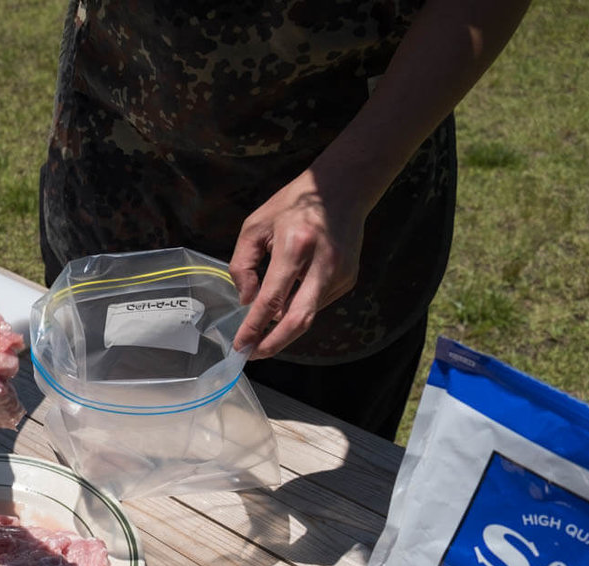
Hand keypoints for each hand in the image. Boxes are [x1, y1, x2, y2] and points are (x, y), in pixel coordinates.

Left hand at [228, 169, 364, 359]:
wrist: (343, 188)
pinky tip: (287, 300)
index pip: (272, 299)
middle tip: (253, 354)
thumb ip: (243, 265)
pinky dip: (298, 308)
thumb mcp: (255, 226)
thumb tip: (247, 301)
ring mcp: (340, 274)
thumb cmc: (292, 205)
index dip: (254, 327)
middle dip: (274, 343)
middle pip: (299, 319)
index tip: (240, 345)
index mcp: (295, 247)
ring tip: (262, 327)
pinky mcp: (348, 279)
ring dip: (284, 325)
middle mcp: (322, 264)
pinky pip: (317, 303)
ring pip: (308, 314)